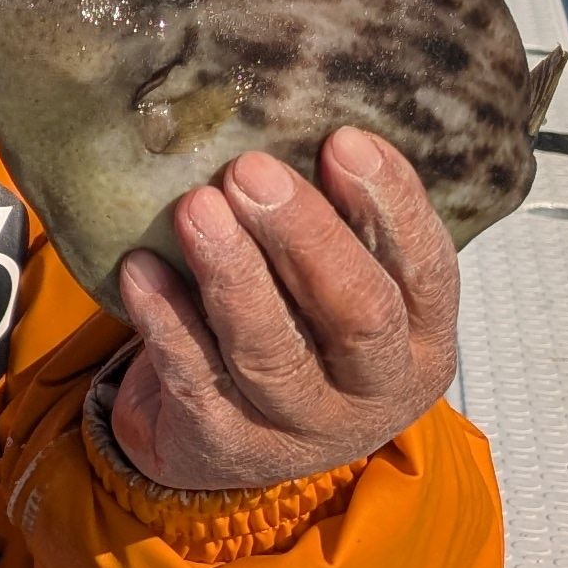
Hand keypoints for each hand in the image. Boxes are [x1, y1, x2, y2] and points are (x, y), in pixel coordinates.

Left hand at [109, 131, 460, 491]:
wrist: (235, 441)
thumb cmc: (298, 334)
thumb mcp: (337, 284)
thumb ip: (338, 223)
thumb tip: (297, 119)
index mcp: (423, 337)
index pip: (426, 270)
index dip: (389, 205)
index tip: (342, 140)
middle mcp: (377, 388)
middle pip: (356, 313)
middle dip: (303, 237)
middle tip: (250, 172)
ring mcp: (304, 427)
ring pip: (272, 352)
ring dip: (232, 274)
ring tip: (194, 208)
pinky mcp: (229, 447)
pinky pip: (196, 380)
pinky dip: (167, 321)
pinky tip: (141, 269)